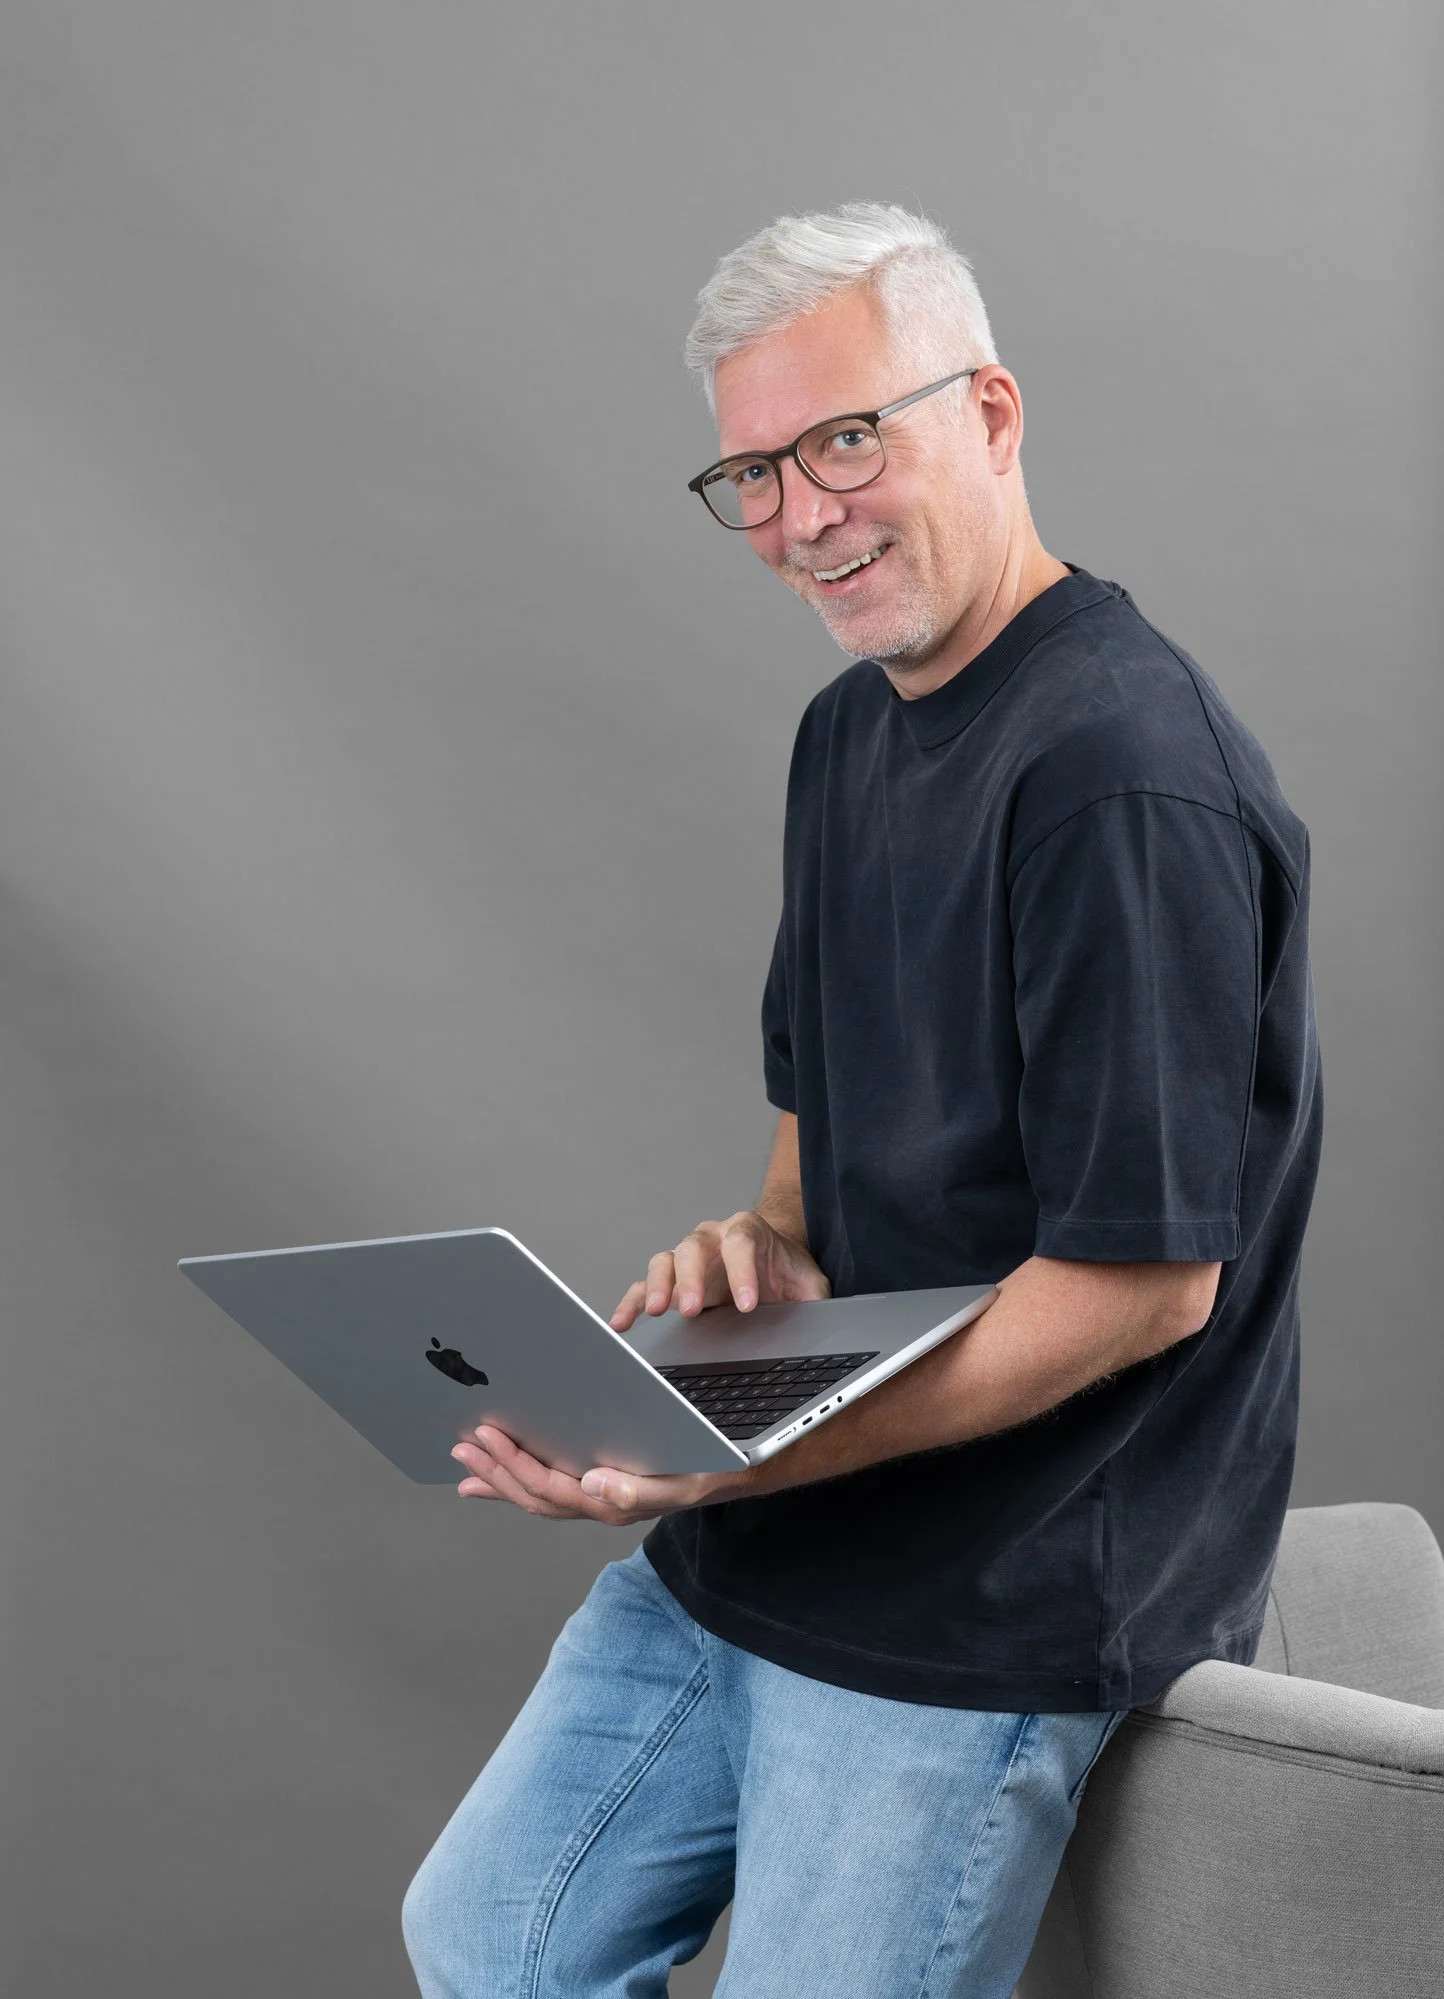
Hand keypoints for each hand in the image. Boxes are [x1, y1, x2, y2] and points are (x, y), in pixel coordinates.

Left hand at [451, 1423, 753, 1523]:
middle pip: (534, 1494)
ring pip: (536, 1495)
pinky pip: (548, 1492)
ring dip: (499, 1476)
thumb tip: (593, 1481)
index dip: (514, 1464)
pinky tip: (494, 1477)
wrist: (730, 1472)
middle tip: (463, 1444)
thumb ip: (637, 1486)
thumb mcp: (682, 1479)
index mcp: (613, 1502)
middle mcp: (598, 1504)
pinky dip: (516, 1484)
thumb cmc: (707, 1468)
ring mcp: (595, 1499)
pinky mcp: (596, 1490)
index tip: (487, 1437)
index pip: (551, 1487)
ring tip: (467, 1459)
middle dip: (496, 1469)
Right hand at [608, 1209, 830, 1330]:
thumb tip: (821, 1325)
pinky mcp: (672, 1282)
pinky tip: (623, 1324)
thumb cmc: (790, 1273)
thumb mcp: (812, 1285)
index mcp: (748, 1231)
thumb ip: (814, 1299)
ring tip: (657, 1312)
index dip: (742, 1272)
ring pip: (665, 1261)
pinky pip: (644, 1287)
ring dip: (658, 1286)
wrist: (774, 1262)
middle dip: (692, 1278)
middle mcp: (712, 1238)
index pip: (741, 1243)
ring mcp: (688, 1258)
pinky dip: (632, 1303)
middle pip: (694, 1247)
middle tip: (694, 1310)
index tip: (748, 1305)